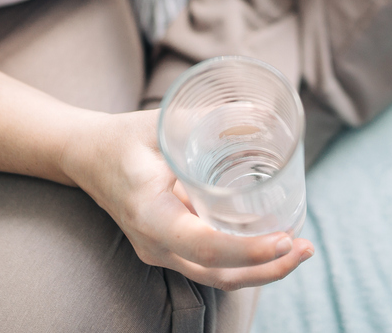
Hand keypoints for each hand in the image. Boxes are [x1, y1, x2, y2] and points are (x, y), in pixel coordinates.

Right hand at [61, 109, 313, 290]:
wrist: (85, 156)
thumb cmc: (124, 137)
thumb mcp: (163, 123)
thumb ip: (211, 120)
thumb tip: (265, 116)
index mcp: (150, 214)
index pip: (205, 245)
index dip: (248, 249)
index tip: (284, 239)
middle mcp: (155, 243)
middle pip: (218, 273)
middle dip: (268, 268)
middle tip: (306, 247)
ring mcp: (160, 252)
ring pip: (217, 276)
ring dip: (262, 270)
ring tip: (299, 249)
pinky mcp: (168, 250)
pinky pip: (210, 267)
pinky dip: (244, 262)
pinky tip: (272, 246)